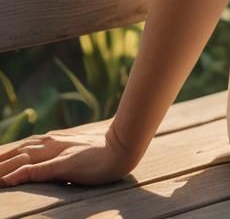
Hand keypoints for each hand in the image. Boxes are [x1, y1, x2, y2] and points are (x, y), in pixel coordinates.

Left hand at [0, 121, 137, 187]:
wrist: (126, 144)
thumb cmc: (104, 148)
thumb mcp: (76, 150)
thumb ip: (59, 153)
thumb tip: (40, 162)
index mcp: (54, 140)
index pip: (20, 147)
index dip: (2, 154)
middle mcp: (52, 142)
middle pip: (15, 151)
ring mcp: (58, 153)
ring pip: (21, 158)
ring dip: (1, 166)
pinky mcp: (65, 164)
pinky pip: (38, 169)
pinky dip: (20, 173)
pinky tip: (7, 180)